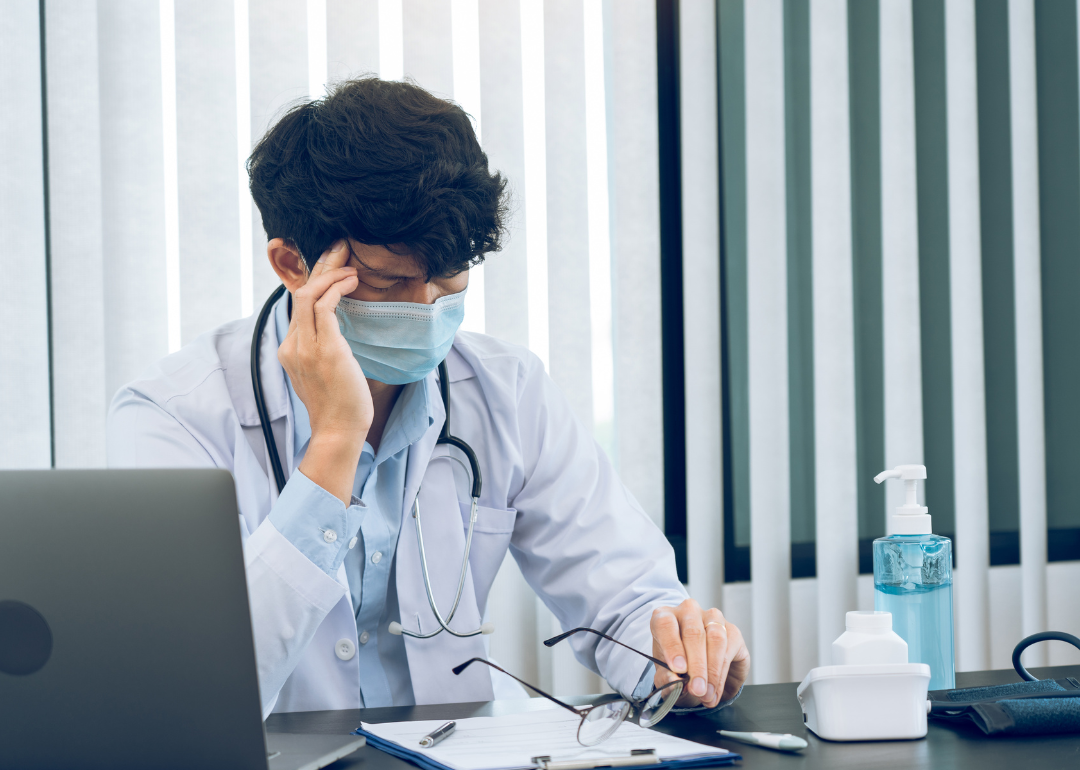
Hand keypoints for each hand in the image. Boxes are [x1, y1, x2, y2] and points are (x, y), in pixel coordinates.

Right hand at [277, 240, 370, 502]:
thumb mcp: (324, 371)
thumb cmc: (339, 405)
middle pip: (300, 292)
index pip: (297, 304)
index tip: (334, 266)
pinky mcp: (325, 350)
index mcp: (289, 349)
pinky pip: (324, 307)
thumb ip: (324, 349)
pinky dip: (337, 289)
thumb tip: (339, 332)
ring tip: (351, 265)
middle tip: (340, 249)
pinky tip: (353, 282)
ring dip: (331, 274)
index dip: (315, 280)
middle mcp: (292, 345)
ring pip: (309, 294)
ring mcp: (306, 347)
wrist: (338, 432)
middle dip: (321, 266)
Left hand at [651, 599, 749, 708]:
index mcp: (665, 616)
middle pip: (693, 632)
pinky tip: (715, 690)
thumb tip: (674, 682)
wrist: (699, 670)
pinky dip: (722, 674)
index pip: (665, 623)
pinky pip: (729, 648)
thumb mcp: (666, 674)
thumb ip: (666, 678)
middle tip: (696, 689)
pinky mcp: (732, 630)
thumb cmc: (677, 665)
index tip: (678, 669)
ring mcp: (712, 617)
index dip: (672, 646)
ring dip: (712, 670)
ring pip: (715, 638)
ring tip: (706, 694)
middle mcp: (688, 611)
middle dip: (696, 665)